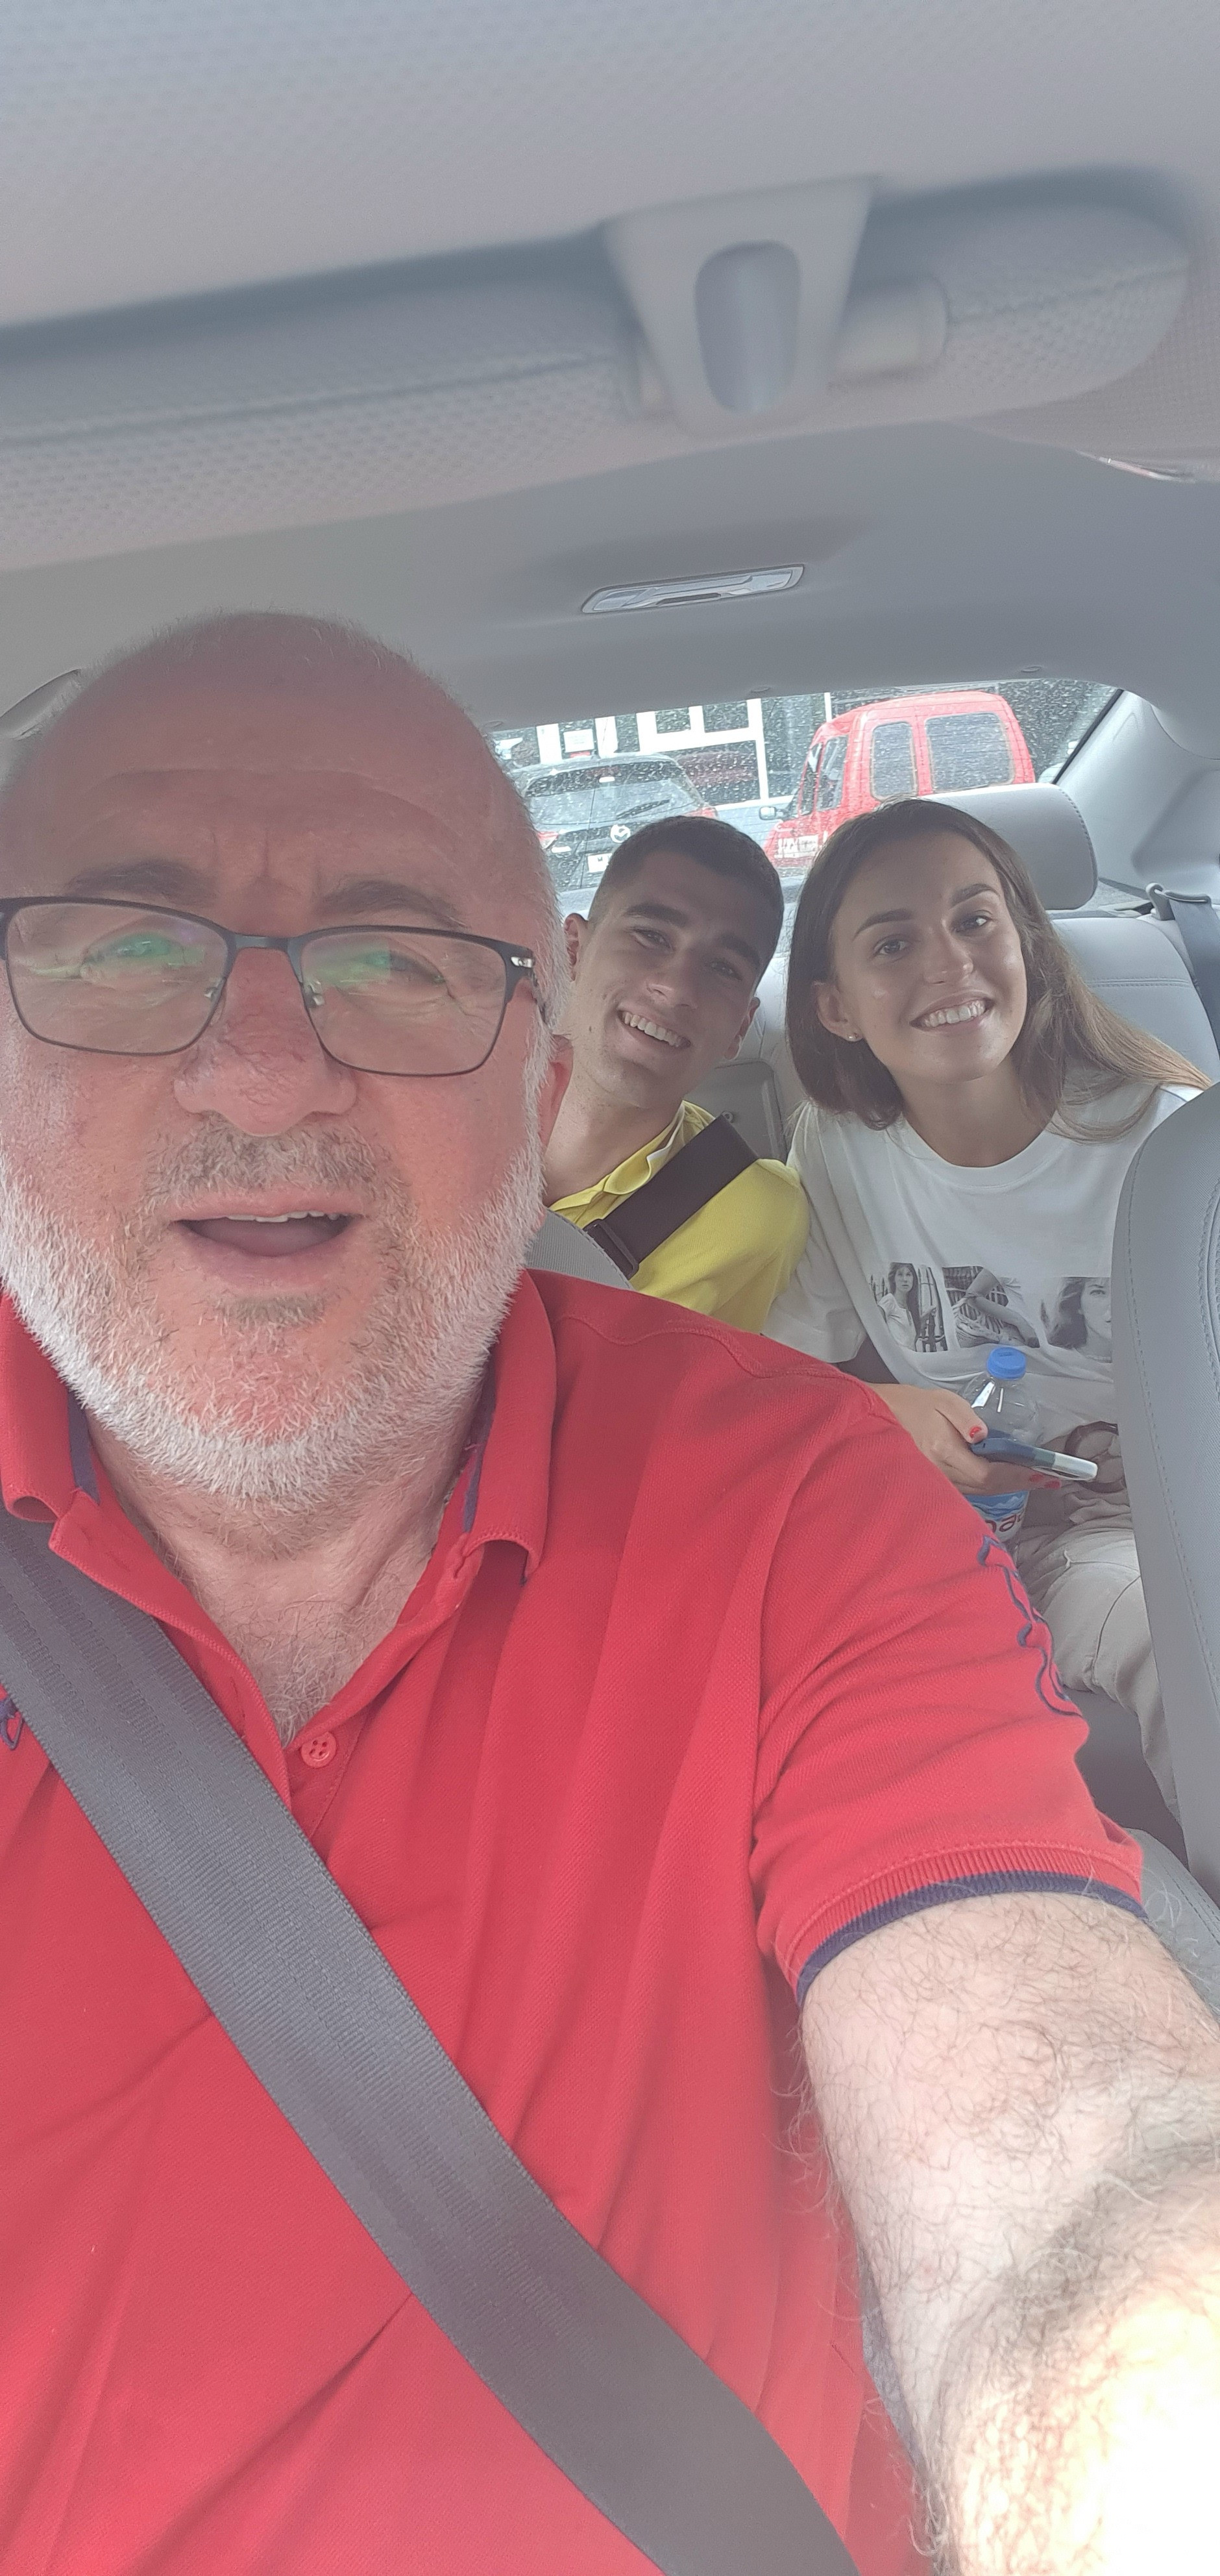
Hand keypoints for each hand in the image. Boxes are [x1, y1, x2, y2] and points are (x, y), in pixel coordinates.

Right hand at [876, 1383, 1051, 1494]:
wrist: (874, 1419)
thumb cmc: (907, 1405)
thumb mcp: (939, 1400)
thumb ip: (964, 1417)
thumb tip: (984, 1437)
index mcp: (944, 1450)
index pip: (988, 1473)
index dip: (1016, 1475)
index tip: (1041, 1473)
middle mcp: (941, 1473)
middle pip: (988, 1487)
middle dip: (1019, 1483)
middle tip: (1047, 1479)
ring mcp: (936, 1482)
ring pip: (979, 1491)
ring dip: (1006, 1486)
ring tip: (1031, 1479)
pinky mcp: (934, 1483)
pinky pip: (967, 1490)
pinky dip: (989, 1486)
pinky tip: (1002, 1480)